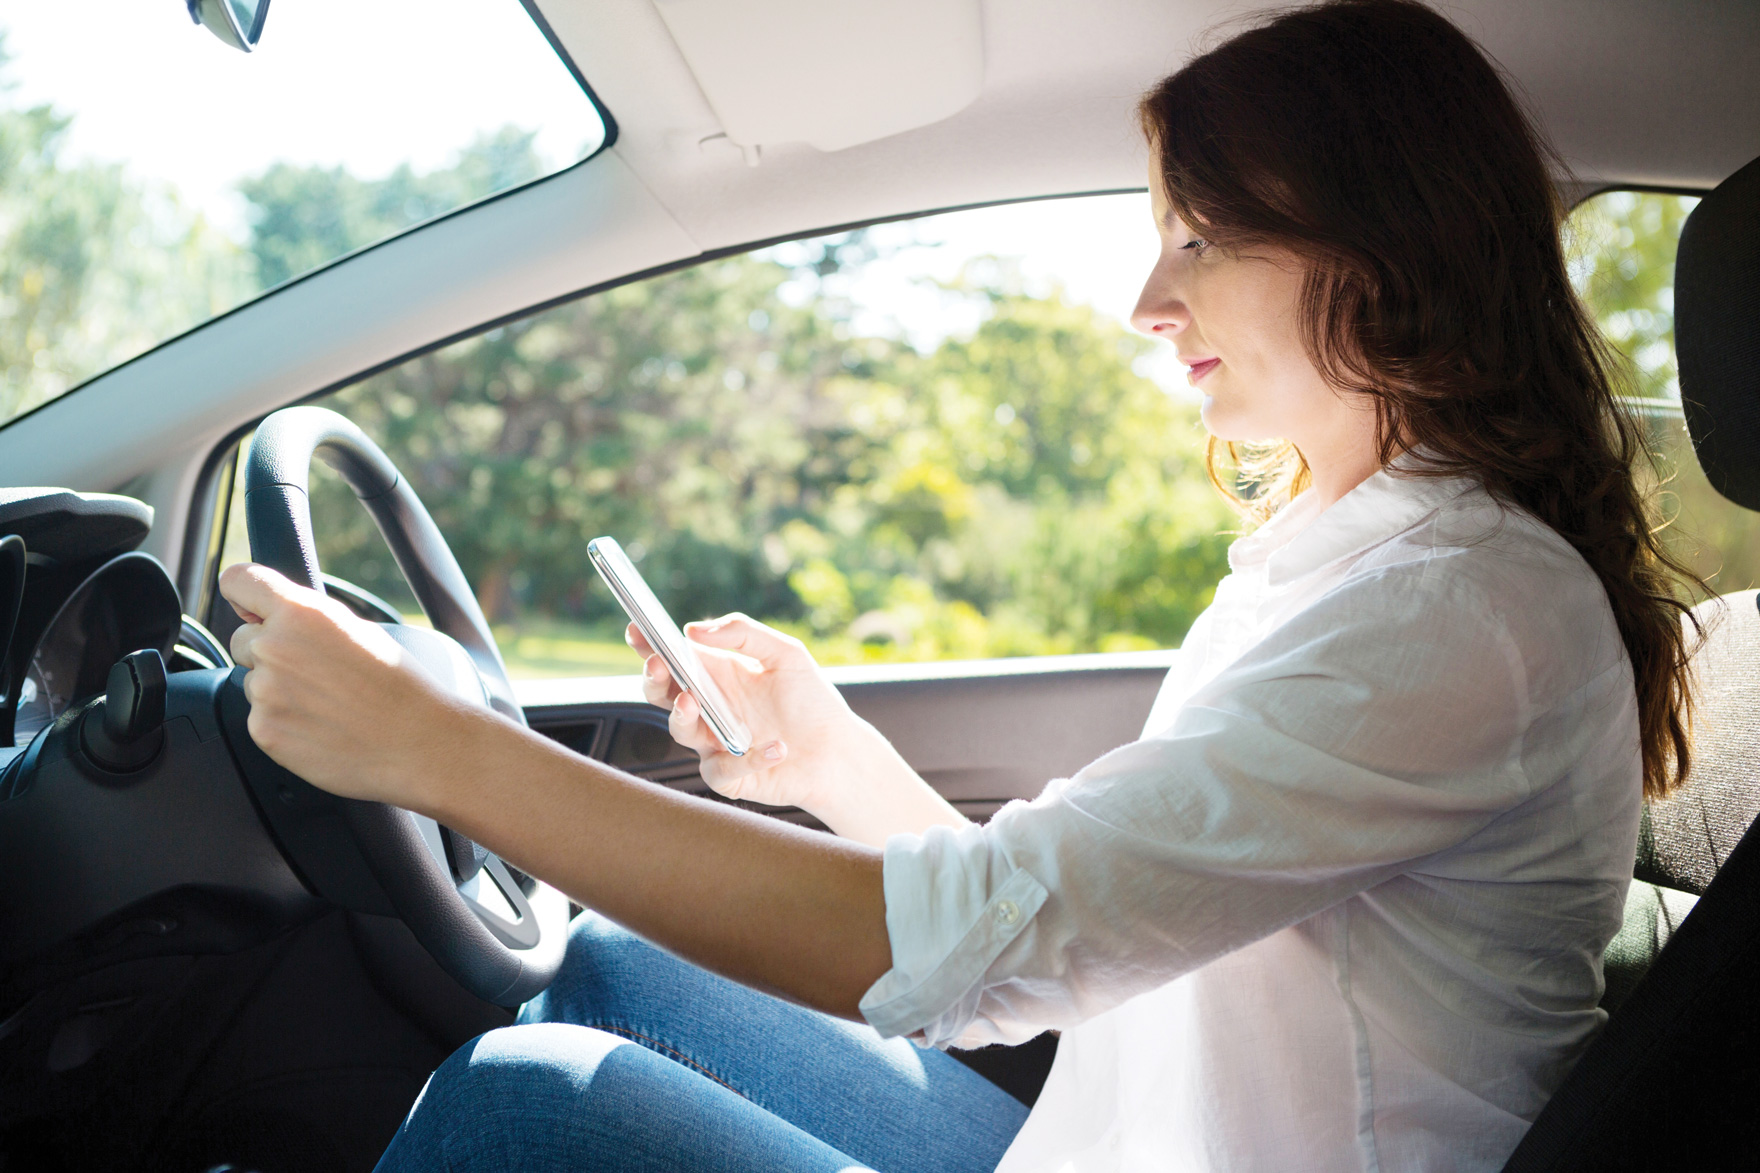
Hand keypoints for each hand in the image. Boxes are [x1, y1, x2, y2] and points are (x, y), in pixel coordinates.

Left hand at [219, 562, 503, 808]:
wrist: (418, 743)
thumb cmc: (400, 687)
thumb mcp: (359, 630)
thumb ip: (307, 618)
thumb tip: (266, 617)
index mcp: (301, 612)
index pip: (238, 580)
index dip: (243, 594)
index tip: (250, 607)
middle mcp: (275, 646)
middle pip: (241, 638)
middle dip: (267, 650)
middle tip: (313, 671)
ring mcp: (265, 692)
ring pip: (252, 682)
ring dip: (278, 691)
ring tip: (327, 704)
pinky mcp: (264, 730)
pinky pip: (260, 718)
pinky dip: (284, 723)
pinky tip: (322, 726)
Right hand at [631, 614, 966, 845]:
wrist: (839, 752)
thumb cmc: (812, 702)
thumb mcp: (785, 654)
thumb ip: (742, 634)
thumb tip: (693, 629)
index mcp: (717, 676)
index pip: (673, 658)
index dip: (649, 645)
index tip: (637, 630)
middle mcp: (710, 709)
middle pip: (662, 695)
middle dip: (654, 680)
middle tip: (659, 665)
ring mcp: (714, 744)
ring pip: (680, 731)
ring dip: (683, 716)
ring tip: (694, 702)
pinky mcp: (729, 777)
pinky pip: (721, 769)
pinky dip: (747, 758)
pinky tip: (775, 747)